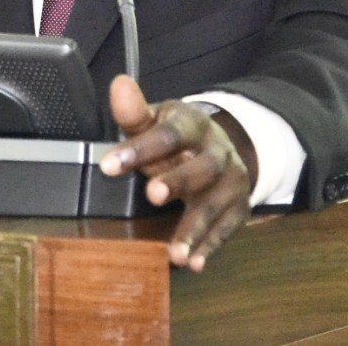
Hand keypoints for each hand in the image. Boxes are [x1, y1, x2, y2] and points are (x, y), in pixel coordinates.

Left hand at [99, 74, 253, 270]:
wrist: (219, 148)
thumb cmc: (176, 138)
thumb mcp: (155, 121)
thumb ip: (134, 112)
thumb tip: (118, 84)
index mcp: (193, 124)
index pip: (168, 134)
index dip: (140, 148)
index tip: (108, 165)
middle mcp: (218, 150)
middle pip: (203, 166)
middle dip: (179, 181)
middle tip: (152, 195)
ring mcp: (232, 180)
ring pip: (216, 203)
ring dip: (195, 228)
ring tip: (173, 253)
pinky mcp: (239, 206)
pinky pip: (227, 228)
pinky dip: (211, 246)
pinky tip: (193, 263)